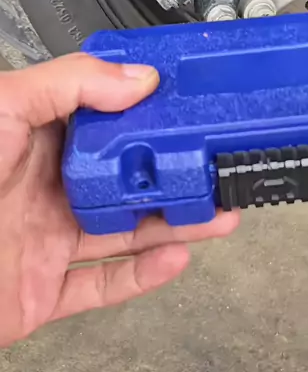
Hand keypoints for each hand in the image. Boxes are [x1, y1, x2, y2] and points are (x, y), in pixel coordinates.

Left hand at [0, 54, 238, 346]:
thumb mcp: (2, 109)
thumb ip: (68, 84)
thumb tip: (138, 77)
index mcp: (32, 140)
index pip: (103, 121)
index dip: (148, 113)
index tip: (190, 106)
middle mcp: (41, 188)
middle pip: (123, 180)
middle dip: (173, 173)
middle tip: (217, 164)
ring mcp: (43, 242)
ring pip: (124, 233)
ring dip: (174, 224)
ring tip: (221, 212)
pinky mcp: (40, 294)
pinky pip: (100, 287)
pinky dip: (142, 277)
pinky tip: (177, 258)